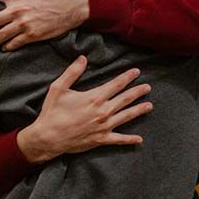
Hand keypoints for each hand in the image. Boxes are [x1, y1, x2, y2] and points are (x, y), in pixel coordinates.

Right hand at [16, 56, 152, 162]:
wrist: (48, 138)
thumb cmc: (52, 112)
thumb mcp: (59, 88)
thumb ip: (72, 72)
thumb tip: (83, 58)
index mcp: (94, 97)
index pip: (116, 84)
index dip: (127, 77)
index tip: (136, 72)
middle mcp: (103, 111)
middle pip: (125, 99)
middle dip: (137, 92)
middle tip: (147, 87)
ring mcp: (104, 126)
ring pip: (126, 116)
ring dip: (139, 110)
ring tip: (150, 105)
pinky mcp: (101, 139)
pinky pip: (119, 139)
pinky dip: (130, 140)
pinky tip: (139, 139)